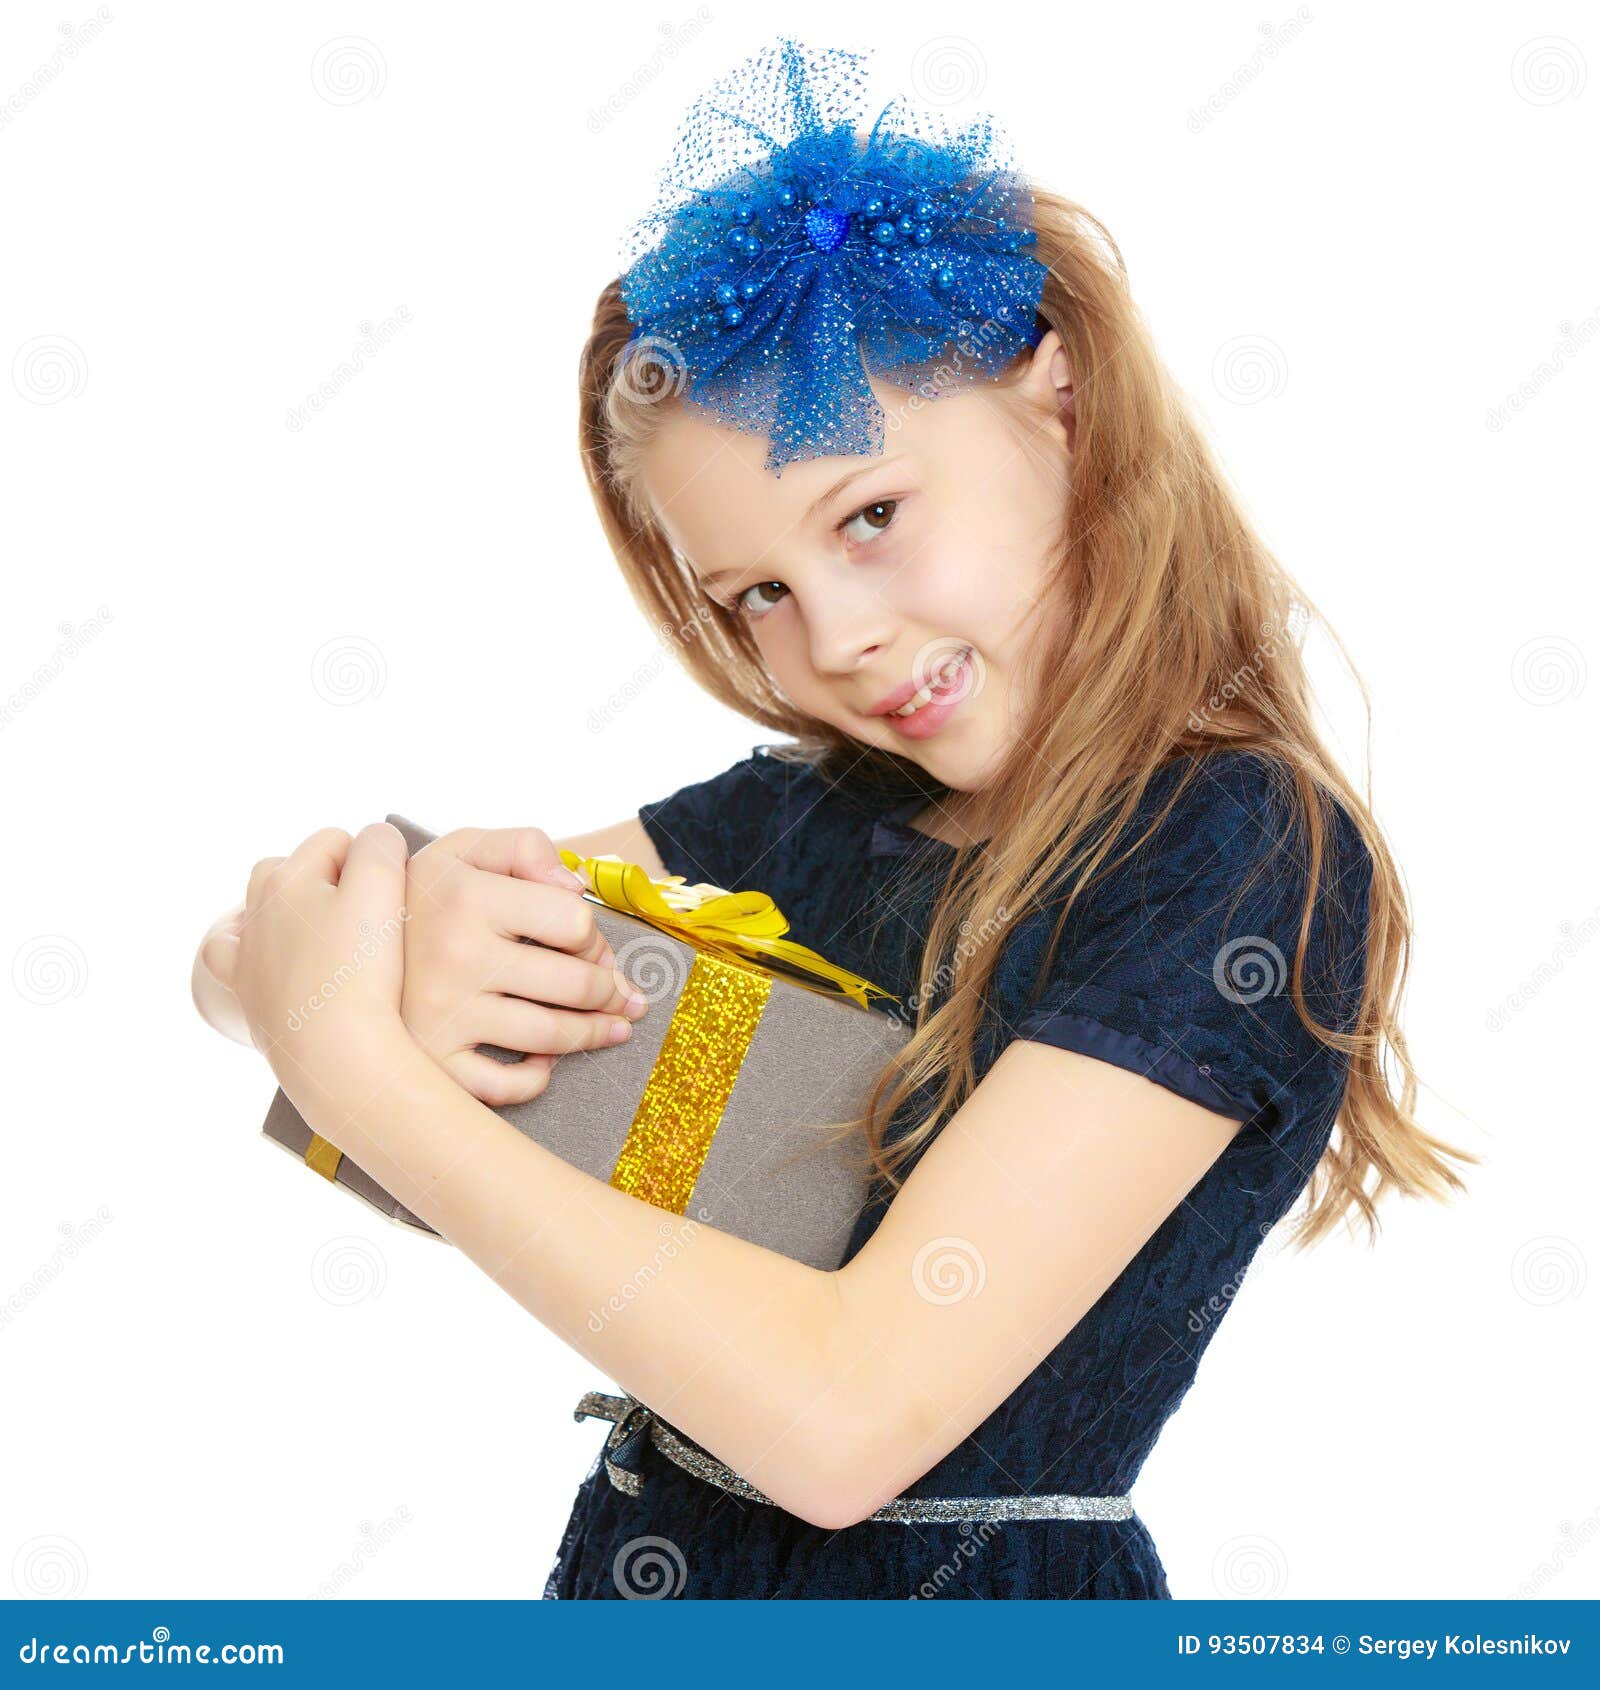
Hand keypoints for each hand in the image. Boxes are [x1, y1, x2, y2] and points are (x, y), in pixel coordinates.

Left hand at [232, 823, 410, 1080]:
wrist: (335, 1054)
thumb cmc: (361, 970)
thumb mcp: (383, 888)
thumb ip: (380, 846)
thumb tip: (375, 838)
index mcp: (287, 878)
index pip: (335, 841)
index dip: (371, 862)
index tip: (391, 900)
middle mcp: (257, 911)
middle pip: (292, 869)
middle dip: (328, 881)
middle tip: (367, 917)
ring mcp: (247, 956)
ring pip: (259, 910)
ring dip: (289, 910)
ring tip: (328, 935)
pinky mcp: (248, 996)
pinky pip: (230, 956)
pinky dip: (246, 947)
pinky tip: (269, 958)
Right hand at [400, 826, 648, 1106]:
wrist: (333, 949)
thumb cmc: (416, 897)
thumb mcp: (460, 850)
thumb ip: (523, 847)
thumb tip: (577, 887)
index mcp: (468, 896)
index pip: (574, 925)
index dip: (595, 937)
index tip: (591, 947)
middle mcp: (456, 955)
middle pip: (575, 985)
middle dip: (609, 990)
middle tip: (619, 994)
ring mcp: (442, 1012)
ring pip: (552, 1036)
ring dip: (595, 1034)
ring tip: (612, 1027)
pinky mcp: (431, 1059)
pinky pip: (504, 1085)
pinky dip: (535, 1079)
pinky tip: (544, 1062)